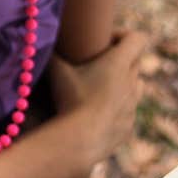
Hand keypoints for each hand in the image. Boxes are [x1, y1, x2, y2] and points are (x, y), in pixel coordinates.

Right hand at [49, 30, 145, 161]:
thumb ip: (51, 54)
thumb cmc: (70, 102)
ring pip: (136, 85)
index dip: (123, 35)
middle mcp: (132, 82)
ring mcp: (133, 105)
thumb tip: (39, 41)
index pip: (138, 38)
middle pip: (135, 61)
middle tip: (98, 64)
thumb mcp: (57, 73)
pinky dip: (118, 109)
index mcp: (119, 63)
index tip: (105, 42)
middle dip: (120, 60)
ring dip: (123, 83)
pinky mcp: (129, 126)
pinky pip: (128, 111)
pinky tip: (99, 114)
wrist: (81, 141)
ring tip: (101, 88)